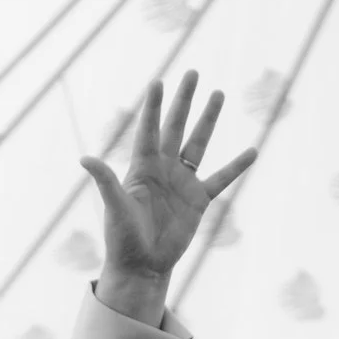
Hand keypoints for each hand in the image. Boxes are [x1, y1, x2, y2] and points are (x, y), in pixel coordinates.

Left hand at [80, 72, 255, 285]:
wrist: (142, 266)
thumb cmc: (122, 239)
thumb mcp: (115, 208)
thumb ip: (105, 181)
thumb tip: (84, 158)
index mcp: (142, 168)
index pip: (149, 130)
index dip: (154, 107)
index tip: (158, 82)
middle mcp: (163, 170)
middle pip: (176, 127)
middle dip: (184, 101)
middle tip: (192, 73)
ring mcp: (182, 183)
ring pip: (199, 144)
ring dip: (209, 120)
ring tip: (218, 94)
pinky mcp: (198, 201)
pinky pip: (222, 179)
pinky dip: (237, 166)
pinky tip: (253, 151)